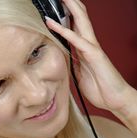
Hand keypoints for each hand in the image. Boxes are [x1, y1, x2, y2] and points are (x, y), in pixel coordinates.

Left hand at [45, 0, 132, 117]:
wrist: (114, 99)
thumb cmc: (99, 89)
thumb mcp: (80, 75)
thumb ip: (73, 64)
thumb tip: (63, 59)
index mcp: (85, 49)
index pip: (75, 26)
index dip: (66, 15)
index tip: (53, 7)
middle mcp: (89, 44)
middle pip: (79, 17)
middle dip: (69, 4)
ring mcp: (92, 48)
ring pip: (80, 21)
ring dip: (69, 7)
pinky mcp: (94, 55)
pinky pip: (76, 40)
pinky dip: (63, 31)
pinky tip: (51, 23)